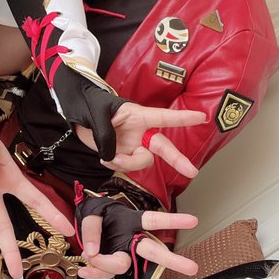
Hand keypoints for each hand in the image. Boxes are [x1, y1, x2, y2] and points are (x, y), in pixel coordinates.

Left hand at [75, 102, 205, 178]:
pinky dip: (115, 166)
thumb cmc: (89, 105)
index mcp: (138, 116)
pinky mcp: (125, 155)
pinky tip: (105, 158)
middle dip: (177, 160)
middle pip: (163, 147)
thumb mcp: (97, 115)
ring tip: (109, 156)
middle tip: (191, 172)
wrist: (76, 115)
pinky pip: (127, 167)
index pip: (164, 117)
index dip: (183, 118)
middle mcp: (140, 132)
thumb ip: (107, 135)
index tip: (201, 117)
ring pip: (143, 162)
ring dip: (127, 164)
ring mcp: (133, 145)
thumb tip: (114, 155)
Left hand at [78, 209, 198, 278]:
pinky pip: (106, 273)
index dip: (173, 220)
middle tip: (192, 268)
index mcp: (132, 222)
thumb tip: (93, 251)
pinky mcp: (111, 265)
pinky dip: (94, 273)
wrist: (82, 224)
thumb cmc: (95, 215)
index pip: (154, 221)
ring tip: (87, 262)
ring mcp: (122, 254)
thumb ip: (92, 227)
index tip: (194, 220)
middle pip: (152, 251)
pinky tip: (84, 271)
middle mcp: (131, 241)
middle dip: (172, 260)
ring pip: (123, 267)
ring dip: (106, 267)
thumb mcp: (92, 212)